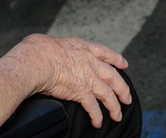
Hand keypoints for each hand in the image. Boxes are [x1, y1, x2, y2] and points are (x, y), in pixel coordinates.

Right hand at [15, 34, 131, 127]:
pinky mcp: (81, 91)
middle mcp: (89, 62)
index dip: (116, 59)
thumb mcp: (52, 43)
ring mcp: (88, 77)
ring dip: (114, 106)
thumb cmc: (38, 50)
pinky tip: (98, 122)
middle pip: (113, 76)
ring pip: (108, 93)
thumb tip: (48, 52)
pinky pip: (93, 107)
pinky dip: (97, 116)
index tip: (124, 64)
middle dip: (122, 88)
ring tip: (117, 115)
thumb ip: (57, 50)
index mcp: (83, 48)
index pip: (105, 53)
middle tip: (127, 97)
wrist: (37, 60)